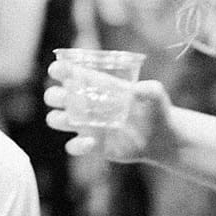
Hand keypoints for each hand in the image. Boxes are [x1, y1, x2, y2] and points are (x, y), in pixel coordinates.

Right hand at [43, 59, 174, 163]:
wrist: (162, 139)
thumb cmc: (157, 110)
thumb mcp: (157, 96)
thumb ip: (151, 90)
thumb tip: (139, 90)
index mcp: (97, 85)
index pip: (71, 74)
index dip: (60, 70)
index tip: (56, 69)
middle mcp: (87, 104)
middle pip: (56, 96)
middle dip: (54, 95)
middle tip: (63, 98)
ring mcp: (87, 125)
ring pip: (57, 120)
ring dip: (57, 119)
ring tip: (71, 121)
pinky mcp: (92, 144)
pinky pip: (73, 146)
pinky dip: (77, 145)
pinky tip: (91, 142)